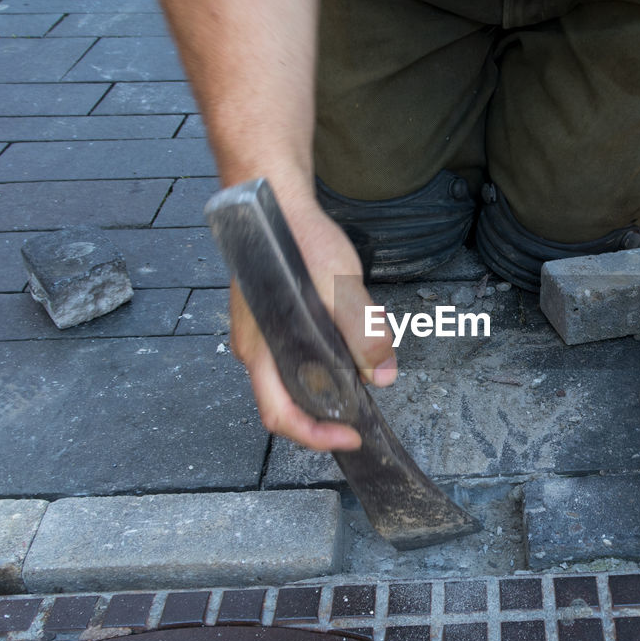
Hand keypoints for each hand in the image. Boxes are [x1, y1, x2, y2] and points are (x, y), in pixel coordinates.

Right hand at [228, 195, 396, 451]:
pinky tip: (351, 337)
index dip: (316, 436)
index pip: (281, 416)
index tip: (351, 437)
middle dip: (332, 410)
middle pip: (291, 404)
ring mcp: (263, 338)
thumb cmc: (298, 241)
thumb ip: (363, 333)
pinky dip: (328, 358)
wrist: (276, 203)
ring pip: (299, 380)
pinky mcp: (275, 324)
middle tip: (367, 405)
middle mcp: (256, 351)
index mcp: (261, 350)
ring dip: (334, 380)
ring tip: (365, 358)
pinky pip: (301, 356)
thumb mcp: (341, 287)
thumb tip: (382, 376)